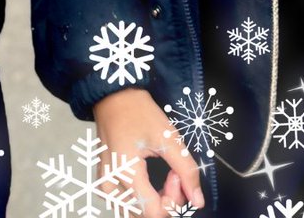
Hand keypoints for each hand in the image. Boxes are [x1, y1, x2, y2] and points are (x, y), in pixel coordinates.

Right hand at [94, 89, 204, 215]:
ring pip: (138, 212)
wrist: (114, 97)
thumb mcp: (167, 137)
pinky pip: (129, 203)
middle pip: (146, 215)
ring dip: (157, 200)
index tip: (177, 174)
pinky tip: (153, 177)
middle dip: (167, 199)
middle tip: (174, 172)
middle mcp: (111, 188)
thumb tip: (198, 200)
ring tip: (165, 173)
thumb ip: (185, 169)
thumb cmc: (139, 112)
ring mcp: (106, 187)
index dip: (173, 200)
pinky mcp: (106, 183)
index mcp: (125, 176)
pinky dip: (146, 196)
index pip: (154, 213)